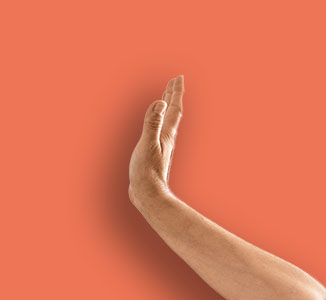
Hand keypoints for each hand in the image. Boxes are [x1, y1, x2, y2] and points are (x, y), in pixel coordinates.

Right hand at [129, 76, 183, 201]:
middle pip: (172, 112)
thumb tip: (160, 102)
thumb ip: (152, 122)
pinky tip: (155, 123)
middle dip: (173, 95)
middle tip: (175, 81)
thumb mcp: (147, 143)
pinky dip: (158, 120)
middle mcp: (167, 138)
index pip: (173, 108)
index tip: (179, 77)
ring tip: (166, 98)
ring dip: (167, 107)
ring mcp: (161, 145)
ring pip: (166, 121)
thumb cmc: (146, 171)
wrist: (148, 194)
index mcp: (166, 133)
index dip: (175, 92)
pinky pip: (158, 130)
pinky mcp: (155, 152)